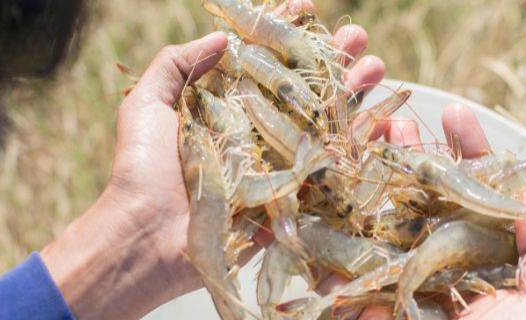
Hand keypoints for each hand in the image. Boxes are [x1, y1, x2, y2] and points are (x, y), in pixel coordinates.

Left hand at [39, 1, 385, 318]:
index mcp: (227, 105)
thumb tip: (223, 36)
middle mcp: (258, 130)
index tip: (309, 8)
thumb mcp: (148, 104)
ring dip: (354, 95)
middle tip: (358, 38)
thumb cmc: (142, 170)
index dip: (288, 34)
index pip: (265, 61)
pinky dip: (360, 149)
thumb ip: (177, 63)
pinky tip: (382, 125)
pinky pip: (333, 170)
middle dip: (334, 60)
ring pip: (326, 122)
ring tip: (375, 69)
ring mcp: (278, 163)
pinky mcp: (292, 197)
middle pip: (306, 88)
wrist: (147, 235)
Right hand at [317, 105, 525, 319]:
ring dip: (369, 180)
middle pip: (424, 200)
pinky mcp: (368, 306)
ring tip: (358, 138)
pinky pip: (347, 268)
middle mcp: (442, 267)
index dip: (469, 154)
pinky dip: (332, 233)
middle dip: (409, 156)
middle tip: (395, 117)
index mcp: (484, 262)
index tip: (456, 114)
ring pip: (384, 222)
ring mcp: (402, 285)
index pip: (477, 196)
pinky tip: (324, 191)